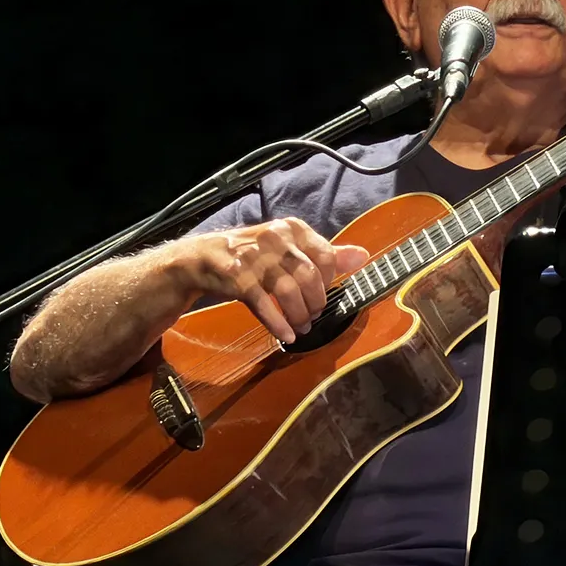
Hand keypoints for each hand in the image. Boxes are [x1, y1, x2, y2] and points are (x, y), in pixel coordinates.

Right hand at [181, 218, 369, 342]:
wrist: (203, 257)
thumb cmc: (253, 254)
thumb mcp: (289, 248)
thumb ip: (326, 253)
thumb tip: (363, 256)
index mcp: (292, 229)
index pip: (325, 256)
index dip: (329, 282)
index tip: (324, 295)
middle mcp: (275, 238)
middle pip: (309, 277)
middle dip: (315, 304)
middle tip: (313, 318)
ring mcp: (255, 257)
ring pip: (289, 292)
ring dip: (299, 316)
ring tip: (301, 328)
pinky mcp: (237, 277)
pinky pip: (264, 305)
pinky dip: (278, 324)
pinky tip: (286, 336)